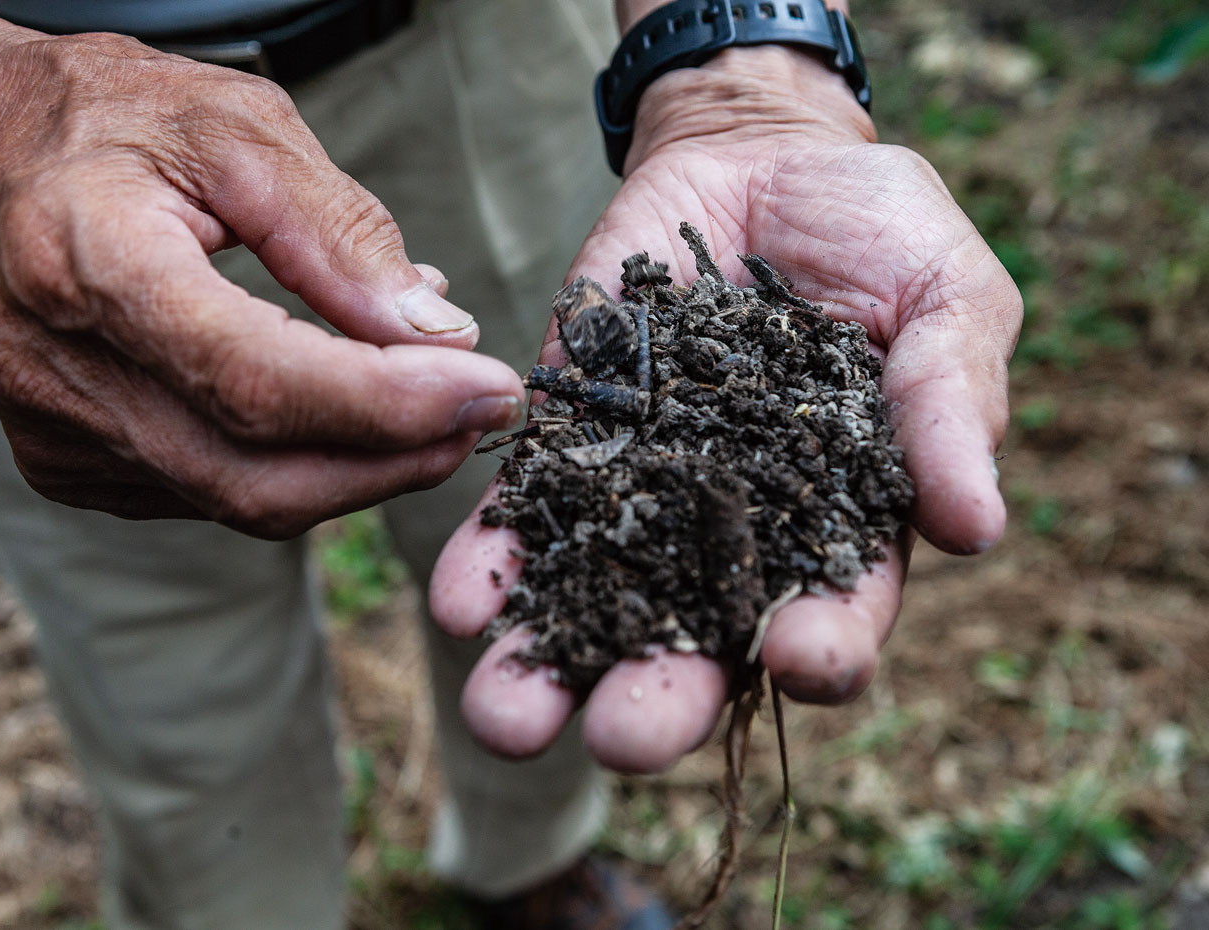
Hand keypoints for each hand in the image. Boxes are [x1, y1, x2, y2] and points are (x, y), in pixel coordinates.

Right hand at [0, 12, 523, 538]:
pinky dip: (302, 461)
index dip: (387, 404)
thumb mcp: (241, 131)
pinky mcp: (76, 462)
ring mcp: (60, 432)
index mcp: (89, 268)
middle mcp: (59, 373)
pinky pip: (217, 491)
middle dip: (394, 459)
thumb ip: (341, 233)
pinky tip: (344, 404)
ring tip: (425, 396)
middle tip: (478, 413)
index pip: (255, 381)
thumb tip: (435, 331)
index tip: (487, 389)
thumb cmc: (118, 121)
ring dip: (359, 465)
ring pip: (245, 498)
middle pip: (257, 475)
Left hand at [431, 45, 1020, 770]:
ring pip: (597, 597)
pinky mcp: (572, 436)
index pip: (836, 610)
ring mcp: (645, 488)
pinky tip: (462, 602)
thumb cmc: (879, 234)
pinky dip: (495, 556)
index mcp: (838, 522)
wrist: (761, 160)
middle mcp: (733, 531)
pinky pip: (529, 506)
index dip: (823, 645)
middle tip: (622, 739)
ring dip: (548, 663)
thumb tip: (978, 526)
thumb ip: (951, 407)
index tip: (802, 661)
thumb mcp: (945, 302)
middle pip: (699, 637)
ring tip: (506, 716)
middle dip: (659, 695)